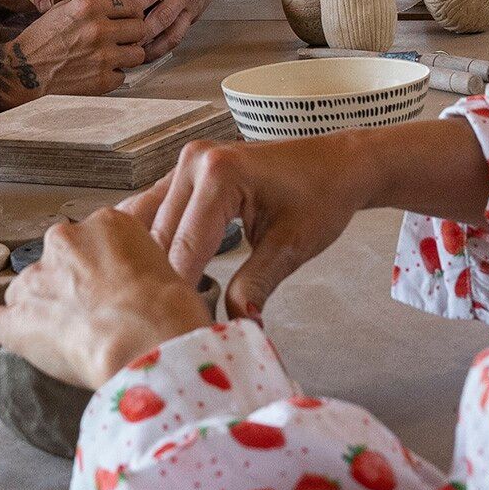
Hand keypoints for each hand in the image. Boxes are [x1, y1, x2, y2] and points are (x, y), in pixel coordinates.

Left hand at [0, 211, 213, 391]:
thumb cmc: (171, 313)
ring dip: (52, 317)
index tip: (130, 293)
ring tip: (89, 344)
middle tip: (114, 322)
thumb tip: (146, 276)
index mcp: (106, 222)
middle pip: (64, 266)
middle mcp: (64, 241)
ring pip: (36, 296)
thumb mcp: (175, 270)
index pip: (101, 245)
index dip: (116, 276)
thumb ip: (148, 265)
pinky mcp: (17, 322)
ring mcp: (37, 280)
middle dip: (80, 292)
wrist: (151, 341)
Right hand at [13, 0, 146, 94]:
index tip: (126, 19)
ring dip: (127, 56)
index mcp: (89, 5)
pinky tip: (96, 71)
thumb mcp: (65, 7)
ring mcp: (102, 55)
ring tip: (110, 56)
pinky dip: (112, 75)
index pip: (133, 4)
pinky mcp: (102, 80)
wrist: (22, 71)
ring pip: (138, 53)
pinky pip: (123, 75)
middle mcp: (99, 28)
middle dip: (132, 34)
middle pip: (141, 28)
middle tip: (119, 39)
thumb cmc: (42, 38)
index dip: (132, 13)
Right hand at [123, 133, 380, 320]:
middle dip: (166, 281)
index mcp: (219, 174)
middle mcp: (194, 161)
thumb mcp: (290, 247)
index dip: (182, 293)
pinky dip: (155, 240)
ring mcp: (186, 162)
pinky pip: (156, 209)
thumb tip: (237, 324)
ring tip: (157, 302)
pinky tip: (153, 270)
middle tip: (168, 324)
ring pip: (151, 224)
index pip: (186, 248)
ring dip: (153, 261)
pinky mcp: (185, 171)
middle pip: (163, 237)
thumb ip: (255, 285)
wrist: (337, 165)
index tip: (179, 329)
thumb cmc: (322, 198)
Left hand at [127, 0, 229, 56]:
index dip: (133, 8)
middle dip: (142, 35)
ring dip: (154, 49)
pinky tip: (150, 52)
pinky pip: (180, 35)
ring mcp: (192, 6)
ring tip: (136, 57)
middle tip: (122, 46)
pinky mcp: (196, 16)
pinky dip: (164, 46)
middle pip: (162, 18)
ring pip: (174, 34)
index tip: (116, 20)